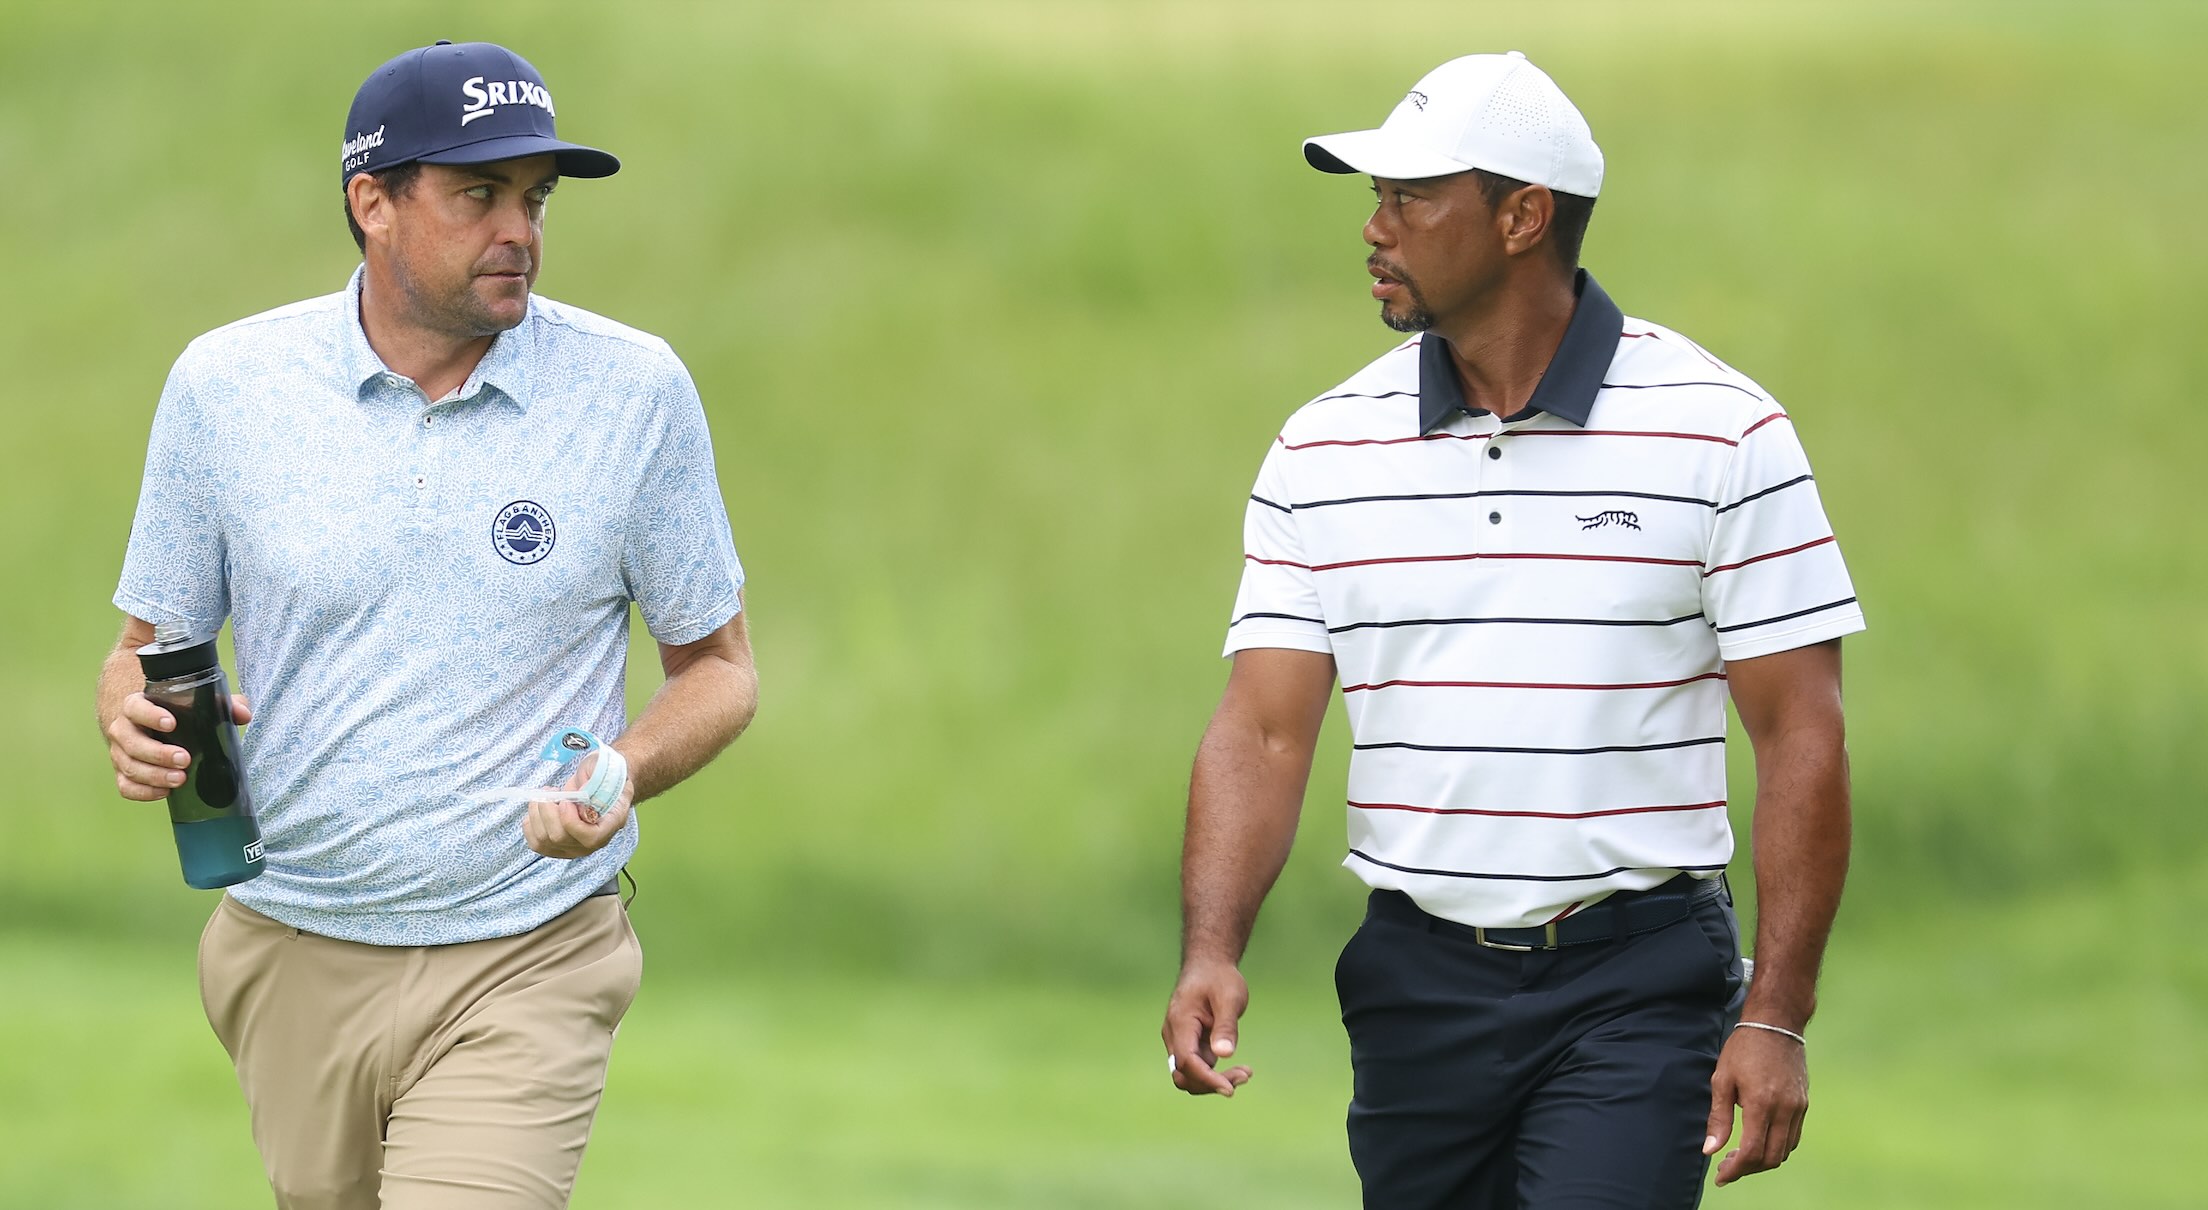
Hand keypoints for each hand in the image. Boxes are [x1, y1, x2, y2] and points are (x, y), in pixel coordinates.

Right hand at [107, 692, 250, 801]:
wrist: (146, 722)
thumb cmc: (175, 710)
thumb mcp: (195, 701)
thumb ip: (222, 703)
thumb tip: (243, 714)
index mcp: (137, 705)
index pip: (135, 707)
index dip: (150, 715)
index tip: (171, 724)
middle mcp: (123, 729)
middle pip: (132, 742)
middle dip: (158, 753)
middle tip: (184, 759)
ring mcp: (120, 752)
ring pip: (128, 766)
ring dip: (154, 776)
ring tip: (179, 779)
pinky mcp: (123, 773)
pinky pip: (126, 787)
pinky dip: (144, 792)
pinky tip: (165, 792)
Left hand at [521, 750, 632, 858]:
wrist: (602, 784)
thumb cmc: (604, 775)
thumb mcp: (604, 770)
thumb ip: (595, 779)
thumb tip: (579, 791)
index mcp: (612, 823)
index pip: (590, 838)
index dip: (570, 821)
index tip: (565, 800)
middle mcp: (594, 842)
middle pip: (559, 838)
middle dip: (548, 811)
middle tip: (551, 790)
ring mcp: (574, 848)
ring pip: (544, 840)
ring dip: (537, 814)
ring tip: (544, 795)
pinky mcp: (557, 847)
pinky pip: (536, 843)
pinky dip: (530, 824)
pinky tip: (538, 810)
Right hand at [1161, 958, 1253, 1096]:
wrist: (1208, 965)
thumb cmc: (1218, 978)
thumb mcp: (1229, 997)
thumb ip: (1226, 1026)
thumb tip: (1224, 1054)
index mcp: (1180, 1023)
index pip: (1187, 1062)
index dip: (1207, 1079)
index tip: (1230, 1089)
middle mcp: (1174, 1036)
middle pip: (1184, 1075)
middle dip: (1211, 1083)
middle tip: (1245, 1075)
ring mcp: (1180, 1042)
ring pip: (1190, 1076)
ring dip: (1214, 1082)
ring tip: (1245, 1073)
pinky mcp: (1191, 1045)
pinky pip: (1198, 1069)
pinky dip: (1216, 1074)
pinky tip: (1239, 1069)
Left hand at [1704, 1025, 1808, 1185]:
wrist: (1776, 1024)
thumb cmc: (1743, 1049)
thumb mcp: (1722, 1079)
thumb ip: (1718, 1118)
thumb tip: (1710, 1150)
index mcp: (1761, 1104)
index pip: (1751, 1152)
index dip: (1735, 1170)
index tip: (1720, 1176)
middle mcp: (1785, 1110)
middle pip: (1771, 1158)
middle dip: (1748, 1169)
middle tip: (1726, 1166)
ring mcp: (1798, 1108)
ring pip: (1785, 1151)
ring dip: (1763, 1160)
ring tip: (1740, 1155)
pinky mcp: (1804, 1104)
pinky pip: (1793, 1137)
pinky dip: (1777, 1147)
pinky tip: (1758, 1140)